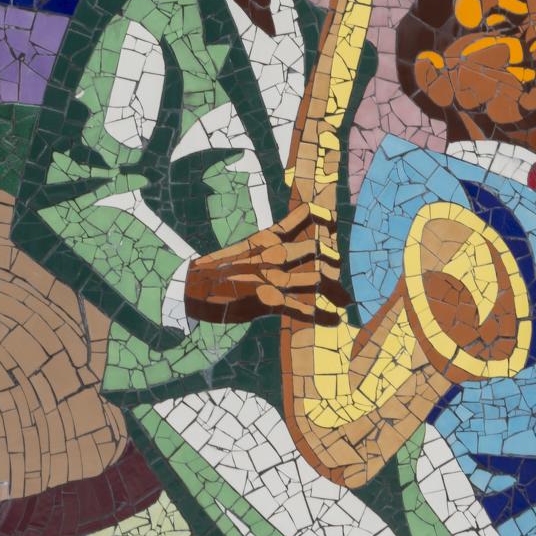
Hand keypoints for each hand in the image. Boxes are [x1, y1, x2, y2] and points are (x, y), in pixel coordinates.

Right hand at [180, 199, 347, 326]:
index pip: (303, 216)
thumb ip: (269, 247)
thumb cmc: (217, 272)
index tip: (333, 226)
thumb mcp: (245, 249)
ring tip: (345, 300)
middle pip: (318, 250)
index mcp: (267, 238)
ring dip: (335, 289)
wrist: (190, 288)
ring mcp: (270, 276)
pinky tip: (335, 319)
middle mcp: (272, 253)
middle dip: (334, 263)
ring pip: (316, 276)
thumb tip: (289, 249)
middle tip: (337, 277)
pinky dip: (322, 315)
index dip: (324, 220)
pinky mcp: (266, 300)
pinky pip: (302, 308)